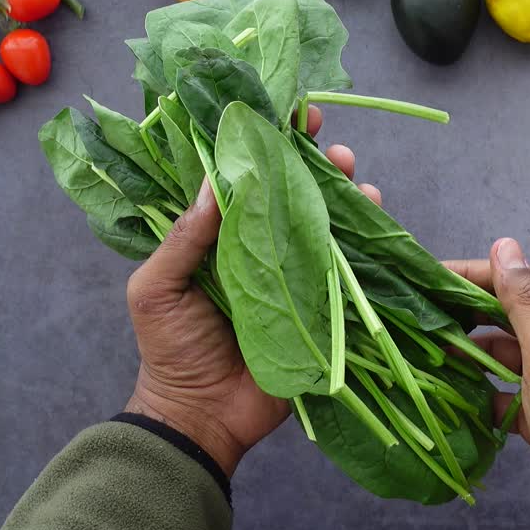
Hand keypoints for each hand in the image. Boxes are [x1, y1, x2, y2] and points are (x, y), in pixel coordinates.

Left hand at [124, 107, 381, 476]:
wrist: (201, 416)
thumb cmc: (169, 350)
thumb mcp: (156, 288)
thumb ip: (184, 238)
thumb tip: (215, 181)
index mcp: (218, 238)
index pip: (244, 179)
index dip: (263, 145)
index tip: (282, 113)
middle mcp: (261, 248)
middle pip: (293, 193)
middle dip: (315, 161)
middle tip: (329, 141)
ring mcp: (295, 275)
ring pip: (326, 221)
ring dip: (345, 192)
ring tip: (356, 175)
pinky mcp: (322, 305)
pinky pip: (348, 266)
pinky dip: (364, 239)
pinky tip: (373, 213)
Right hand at [446, 238, 529, 529]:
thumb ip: (525, 303)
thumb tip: (505, 244)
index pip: (522, 280)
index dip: (477, 272)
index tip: (431, 273)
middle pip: (511, 313)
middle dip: (469, 311)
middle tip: (420, 309)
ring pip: (505, 351)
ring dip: (472, 351)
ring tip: (429, 350)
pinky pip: (505, 386)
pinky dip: (483, 387)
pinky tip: (454, 390)